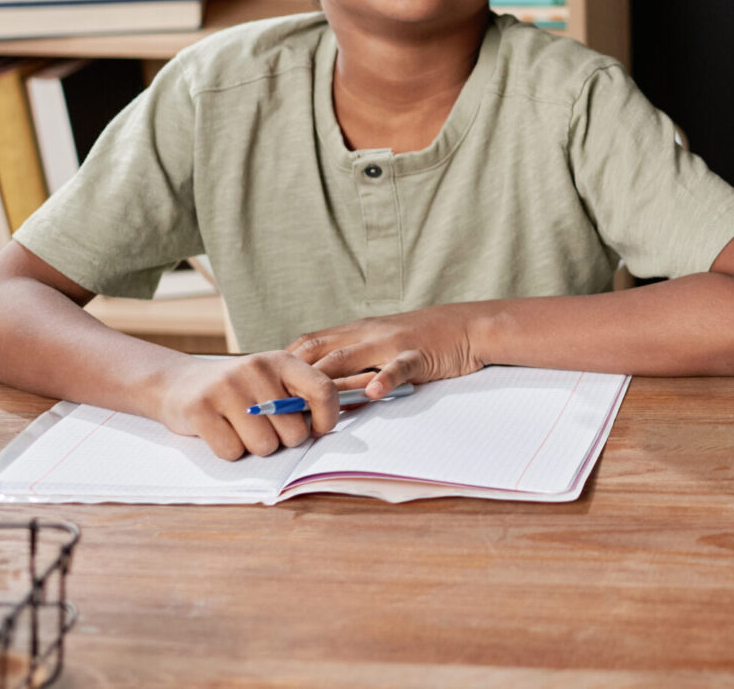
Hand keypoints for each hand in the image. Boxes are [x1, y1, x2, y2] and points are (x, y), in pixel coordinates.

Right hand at [153, 351, 345, 461]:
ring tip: (241, 428)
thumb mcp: (272, 380)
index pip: (324, 390)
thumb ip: (304, 395)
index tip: (317, 429)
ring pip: (264, 446)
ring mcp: (226, 388)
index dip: (328, 417)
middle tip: (264, 427)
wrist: (179, 383)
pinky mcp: (200, 409)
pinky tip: (221, 431)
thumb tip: (351, 409)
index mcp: (282, 361)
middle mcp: (256, 370)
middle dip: (282, 440)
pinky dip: (230, 451)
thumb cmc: (238, 389)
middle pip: (293, 432)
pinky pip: (232, 451)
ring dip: (255, 447)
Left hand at [288, 304, 483, 400]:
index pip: (309, 344)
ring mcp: (392, 343)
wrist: (469, 325)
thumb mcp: (384, 343)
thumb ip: (358, 362)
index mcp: (358, 331)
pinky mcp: (418, 354)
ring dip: (325, 385)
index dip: (283, 364)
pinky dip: (384, 379)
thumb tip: (326, 391)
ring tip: (304, 408)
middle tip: (271, 406)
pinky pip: (398, 367)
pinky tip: (373, 393)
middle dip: (292, 380)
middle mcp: (368, 334)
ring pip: (349, 360)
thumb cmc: (426, 339)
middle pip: (320, 354)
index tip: (263, 387)